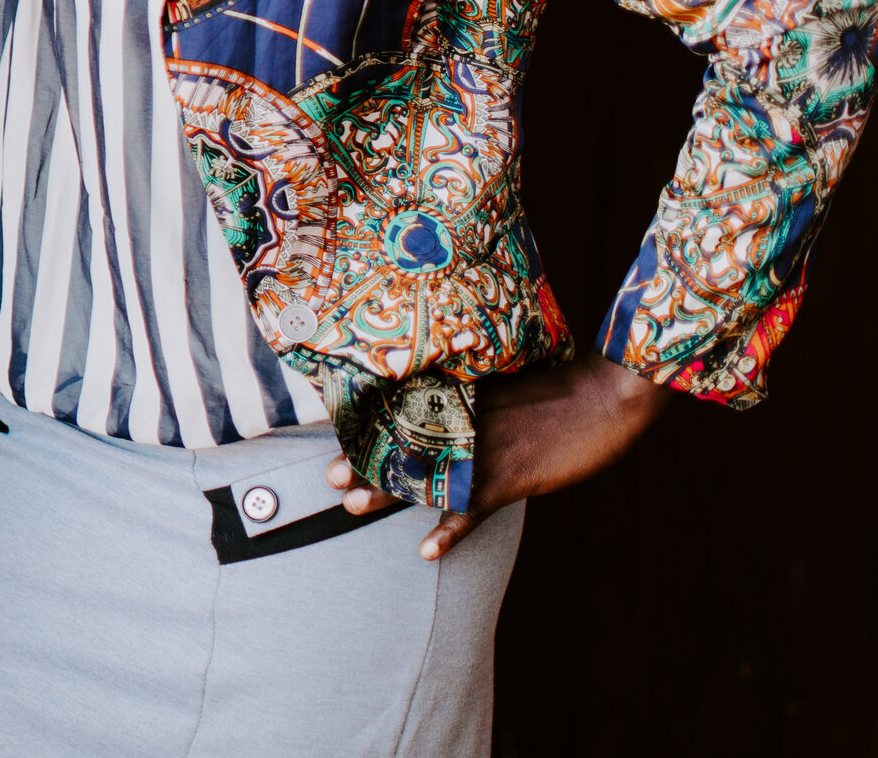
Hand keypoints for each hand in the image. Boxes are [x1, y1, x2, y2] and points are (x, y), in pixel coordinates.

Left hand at [326, 352, 678, 559]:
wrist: (604, 391)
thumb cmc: (558, 385)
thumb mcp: (507, 384)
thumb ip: (475, 396)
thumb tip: (449, 406)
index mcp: (462, 396)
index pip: (405, 411)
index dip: (370, 425)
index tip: (336, 433)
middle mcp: (464, 422)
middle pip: (405, 443)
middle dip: (366, 460)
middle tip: (330, 475)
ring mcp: (485, 451)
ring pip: (426, 475)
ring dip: (390, 493)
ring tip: (352, 505)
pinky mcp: (511, 478)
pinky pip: (471, 511)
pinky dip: (449, 532)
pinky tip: (426, 551)